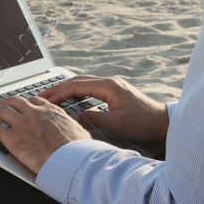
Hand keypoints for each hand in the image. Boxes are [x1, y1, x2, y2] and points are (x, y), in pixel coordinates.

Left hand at [0, 95, 89, 174]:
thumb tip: (76, 123)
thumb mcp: (80, 132)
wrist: (71, 161)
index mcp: (52, 111)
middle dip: (5, 101)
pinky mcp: (13, 138)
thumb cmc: (78, 151)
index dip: (25, 102)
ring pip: (2, 111)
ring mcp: (23, 124)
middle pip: (15, 101)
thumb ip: (74, 124)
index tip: (21, 104)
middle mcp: (35, 113)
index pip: (35, 100)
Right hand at [37, 74, 168, 140]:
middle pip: (77, 81)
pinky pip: (91, 88)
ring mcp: (112, 85)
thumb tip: (72, 117)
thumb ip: (92, 118)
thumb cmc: (142, 122)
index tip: (45, 100)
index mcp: (109, 85)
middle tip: (41, 96)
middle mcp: (110, 82)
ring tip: (51, 97)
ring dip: (67, 89)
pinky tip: (70, 99)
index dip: (59, 92)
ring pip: (83, 83)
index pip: (77, 85)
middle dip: (58, 88)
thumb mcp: (115, 122)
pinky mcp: (115, 91)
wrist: (161, 121)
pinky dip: (77, 92)